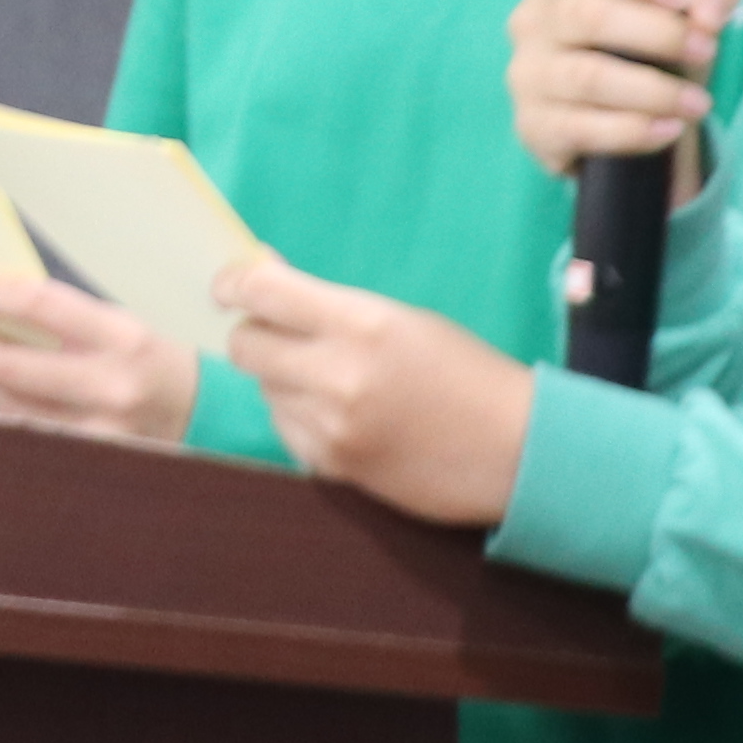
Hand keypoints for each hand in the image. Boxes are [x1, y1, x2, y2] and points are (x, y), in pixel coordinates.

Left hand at [0, 270, 199, 447]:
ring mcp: (101, 428)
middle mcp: (111, 383)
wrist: (196, 410)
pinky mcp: (92, 458)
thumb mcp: (115, 324)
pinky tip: (2, 396)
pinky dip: (9, 412)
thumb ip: (61, 318)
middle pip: (18, 365)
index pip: (40, 305)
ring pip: (17, 405)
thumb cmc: (146, 357)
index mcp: (120, 335)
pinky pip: (32, 433)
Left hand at [214, 250, 534, 527]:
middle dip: (254, 333)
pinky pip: (285, 428)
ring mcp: (331, 427)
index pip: (263, 292)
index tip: (226, 284)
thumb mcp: (401, 319)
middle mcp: (338, 375)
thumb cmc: (465, 372)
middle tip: (277, 331)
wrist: (517, 451)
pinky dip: (299, 416)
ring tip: (332, 379)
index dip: (233, 283)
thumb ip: (329, 303)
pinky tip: (341, 414)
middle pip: (246, 345)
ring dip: (281, 378)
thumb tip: (260, 275)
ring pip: (264, 389)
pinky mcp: (331, 467)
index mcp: (362, 324)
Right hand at [509, 0, 742, 186]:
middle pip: (588, 16)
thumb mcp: (687, 5)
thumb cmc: (649, 43)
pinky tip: (668, 129)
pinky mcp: (534, 124)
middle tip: (706, 50)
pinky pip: (581, 128)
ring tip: (698, 103)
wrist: (618, 117)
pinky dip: (633, 131)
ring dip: (653, 91)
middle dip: (658, 34)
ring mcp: (528, 74)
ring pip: (587, 77)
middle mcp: (534, 19)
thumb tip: (709, 12)